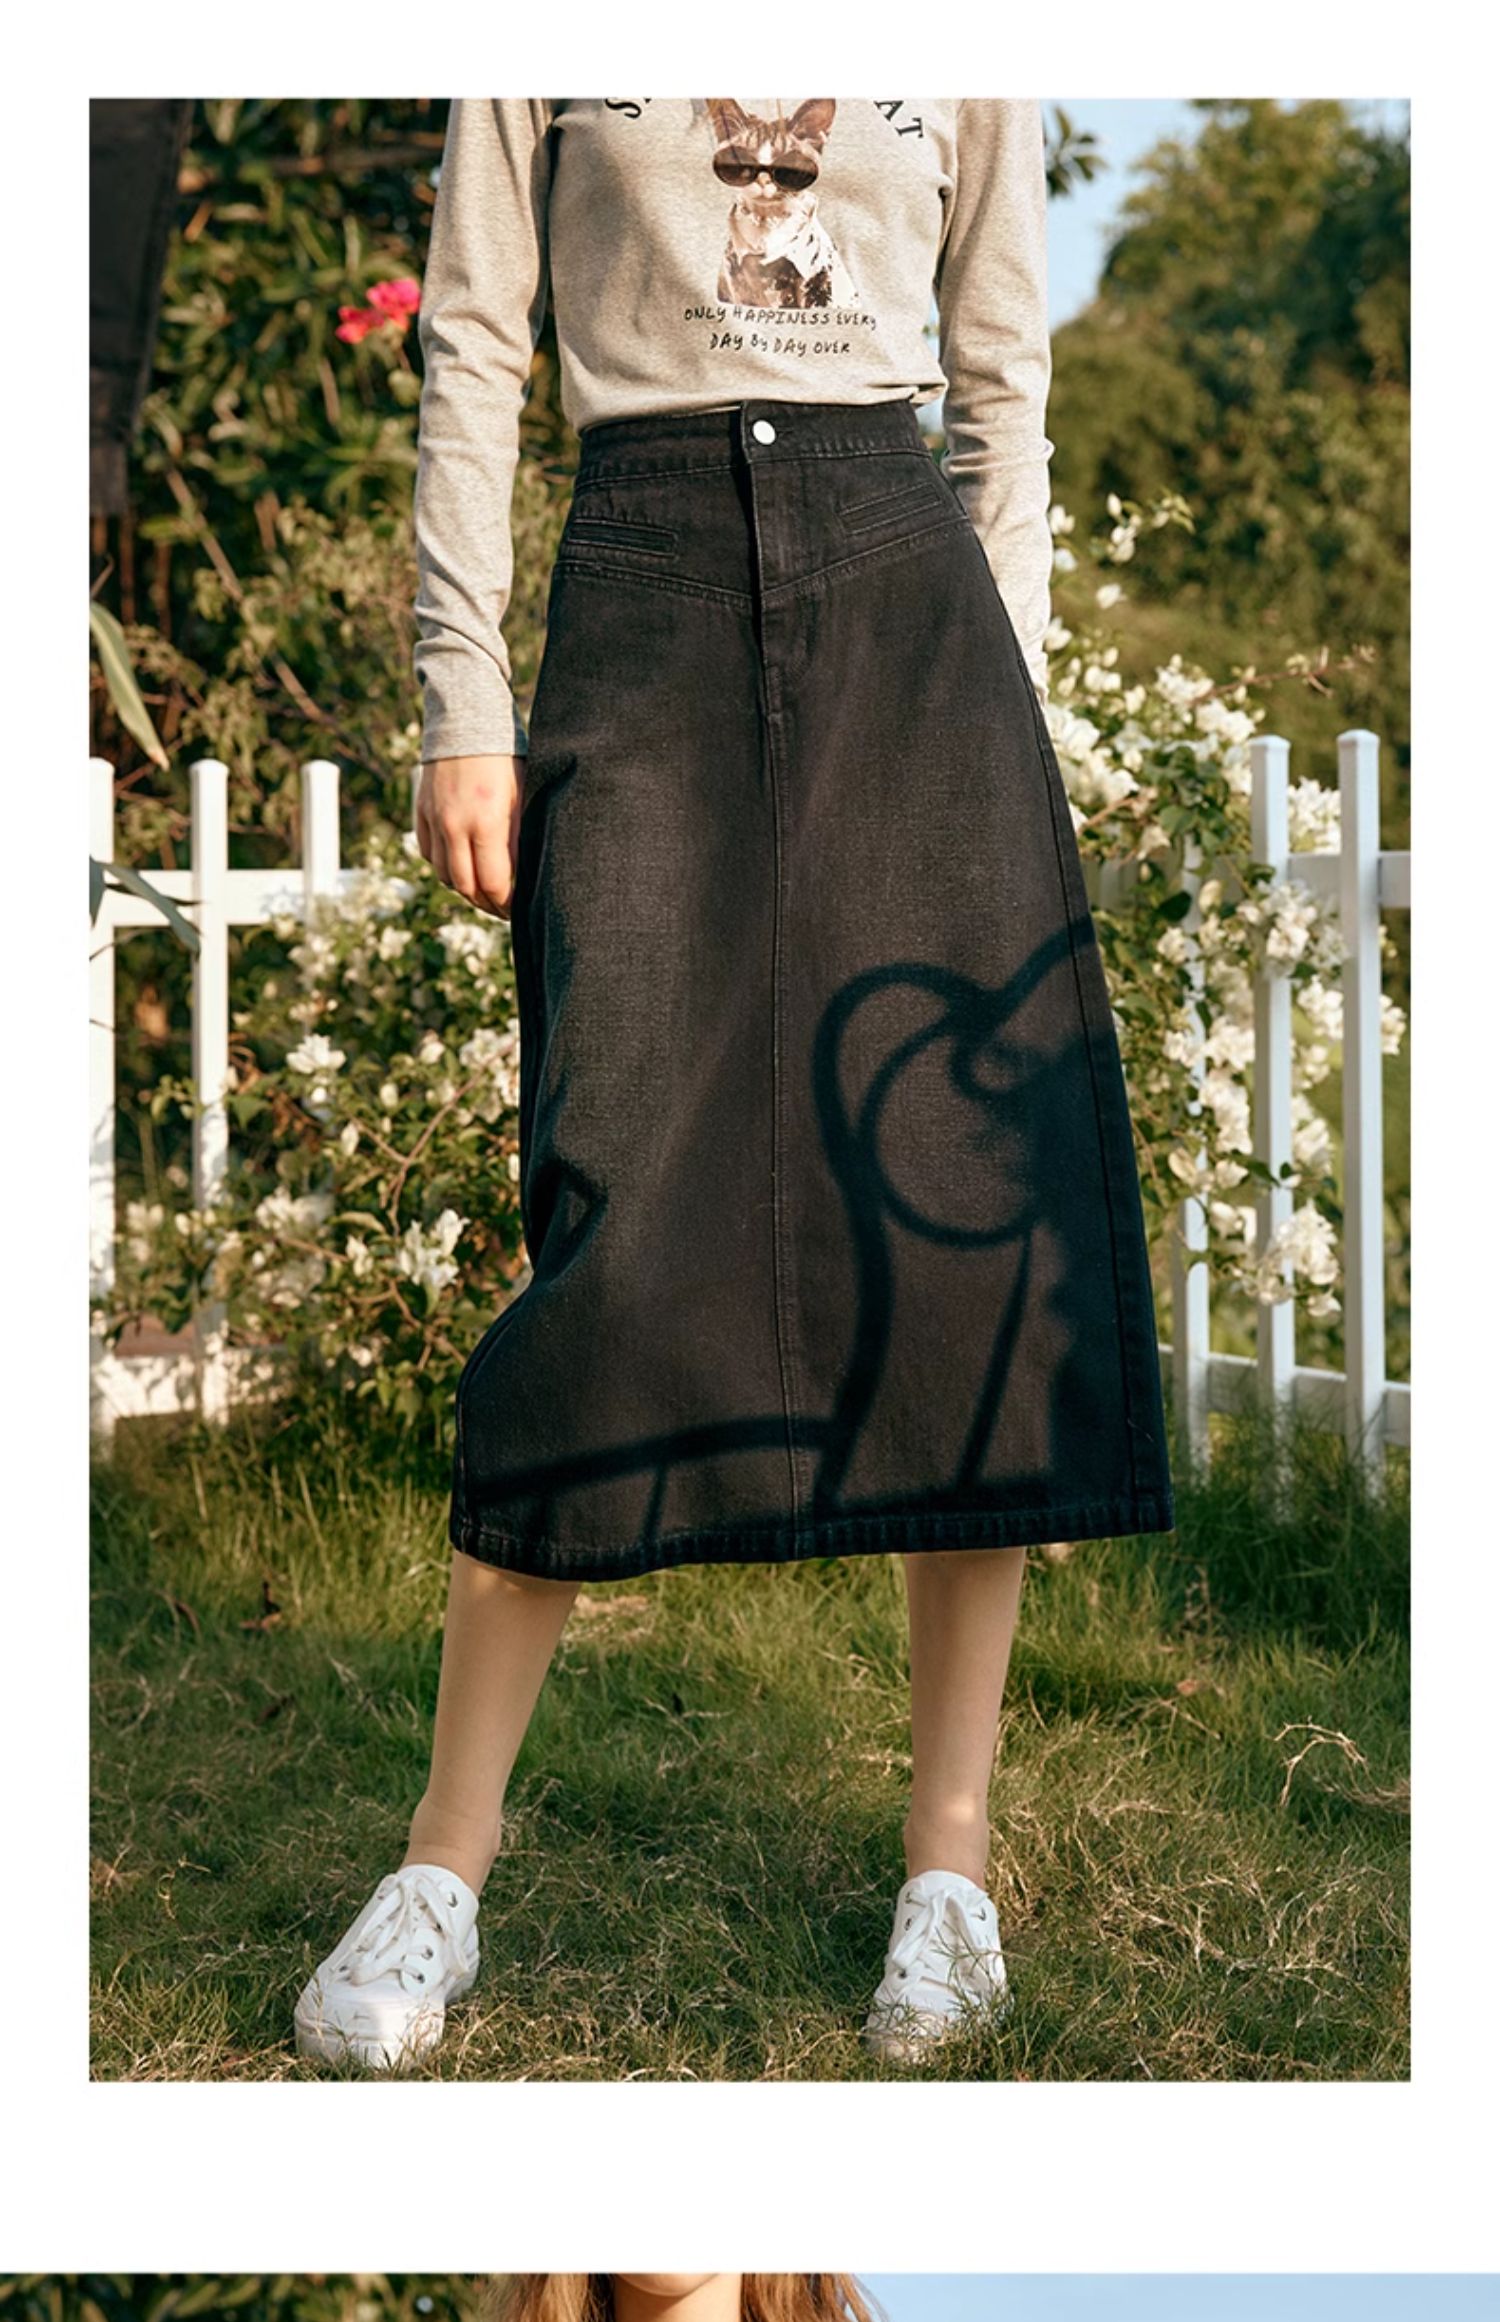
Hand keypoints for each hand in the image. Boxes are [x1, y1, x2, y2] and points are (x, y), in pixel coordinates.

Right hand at [415, 754, 522, 917]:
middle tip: (503, 911)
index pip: (494, 883)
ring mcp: (434, 820)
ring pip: (445, 875)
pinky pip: (430, 855)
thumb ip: (519, 838)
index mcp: (486, 822)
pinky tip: (463, 867)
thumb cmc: (505, 758)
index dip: (507, 904)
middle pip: (466, 887)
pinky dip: (446, 868)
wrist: (466, 720)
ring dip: (465, 889)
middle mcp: (455, 825)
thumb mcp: (522, 797)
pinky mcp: (422, 813)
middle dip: (486, 904)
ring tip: (484, 893)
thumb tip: (522, 877)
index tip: (518, 911)